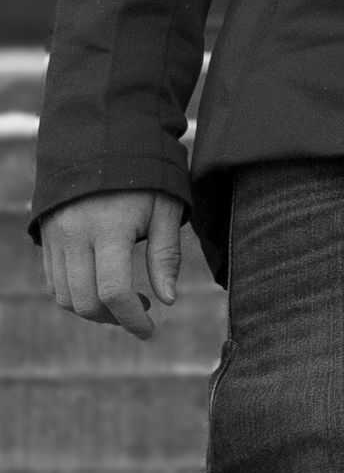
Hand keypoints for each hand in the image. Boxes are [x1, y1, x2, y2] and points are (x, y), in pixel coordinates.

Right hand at [40, 190, 184, 341]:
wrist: (102, 142)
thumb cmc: (145, 176)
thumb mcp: (165, 209)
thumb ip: (165, 255)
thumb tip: (168, 300)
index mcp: (109, 227)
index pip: (114, 290)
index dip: (132, 319)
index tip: (149, 330)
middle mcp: (75, 235)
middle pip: (85, 301)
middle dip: (113, 318)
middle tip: (140, 311)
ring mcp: (55, 237)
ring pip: (64, 296)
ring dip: (92, 310)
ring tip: (122, 301)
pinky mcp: (46, 237)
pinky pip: (53, 281)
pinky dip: (74, 294)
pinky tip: (99, 286)